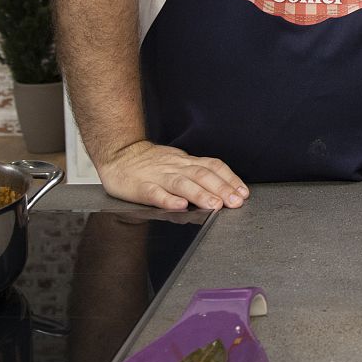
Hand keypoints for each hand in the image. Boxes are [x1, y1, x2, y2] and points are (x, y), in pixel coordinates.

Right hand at [95, 140, 248, 210]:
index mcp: (185, 163)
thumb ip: (197, 173)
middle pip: (202, 175)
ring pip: (182, 184)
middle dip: (222, 188)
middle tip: (236, 202)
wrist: (118, 155)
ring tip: (215, 205)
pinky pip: (155, 193)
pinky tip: (179, 206)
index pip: (213, 167)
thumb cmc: (150, 163)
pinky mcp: (140, 187)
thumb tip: (224, 185)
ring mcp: (158, 177)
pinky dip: (168, 199)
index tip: (243, 192)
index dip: (229, 179)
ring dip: (200, 195)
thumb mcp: (178, 162)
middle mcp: (175, 168)